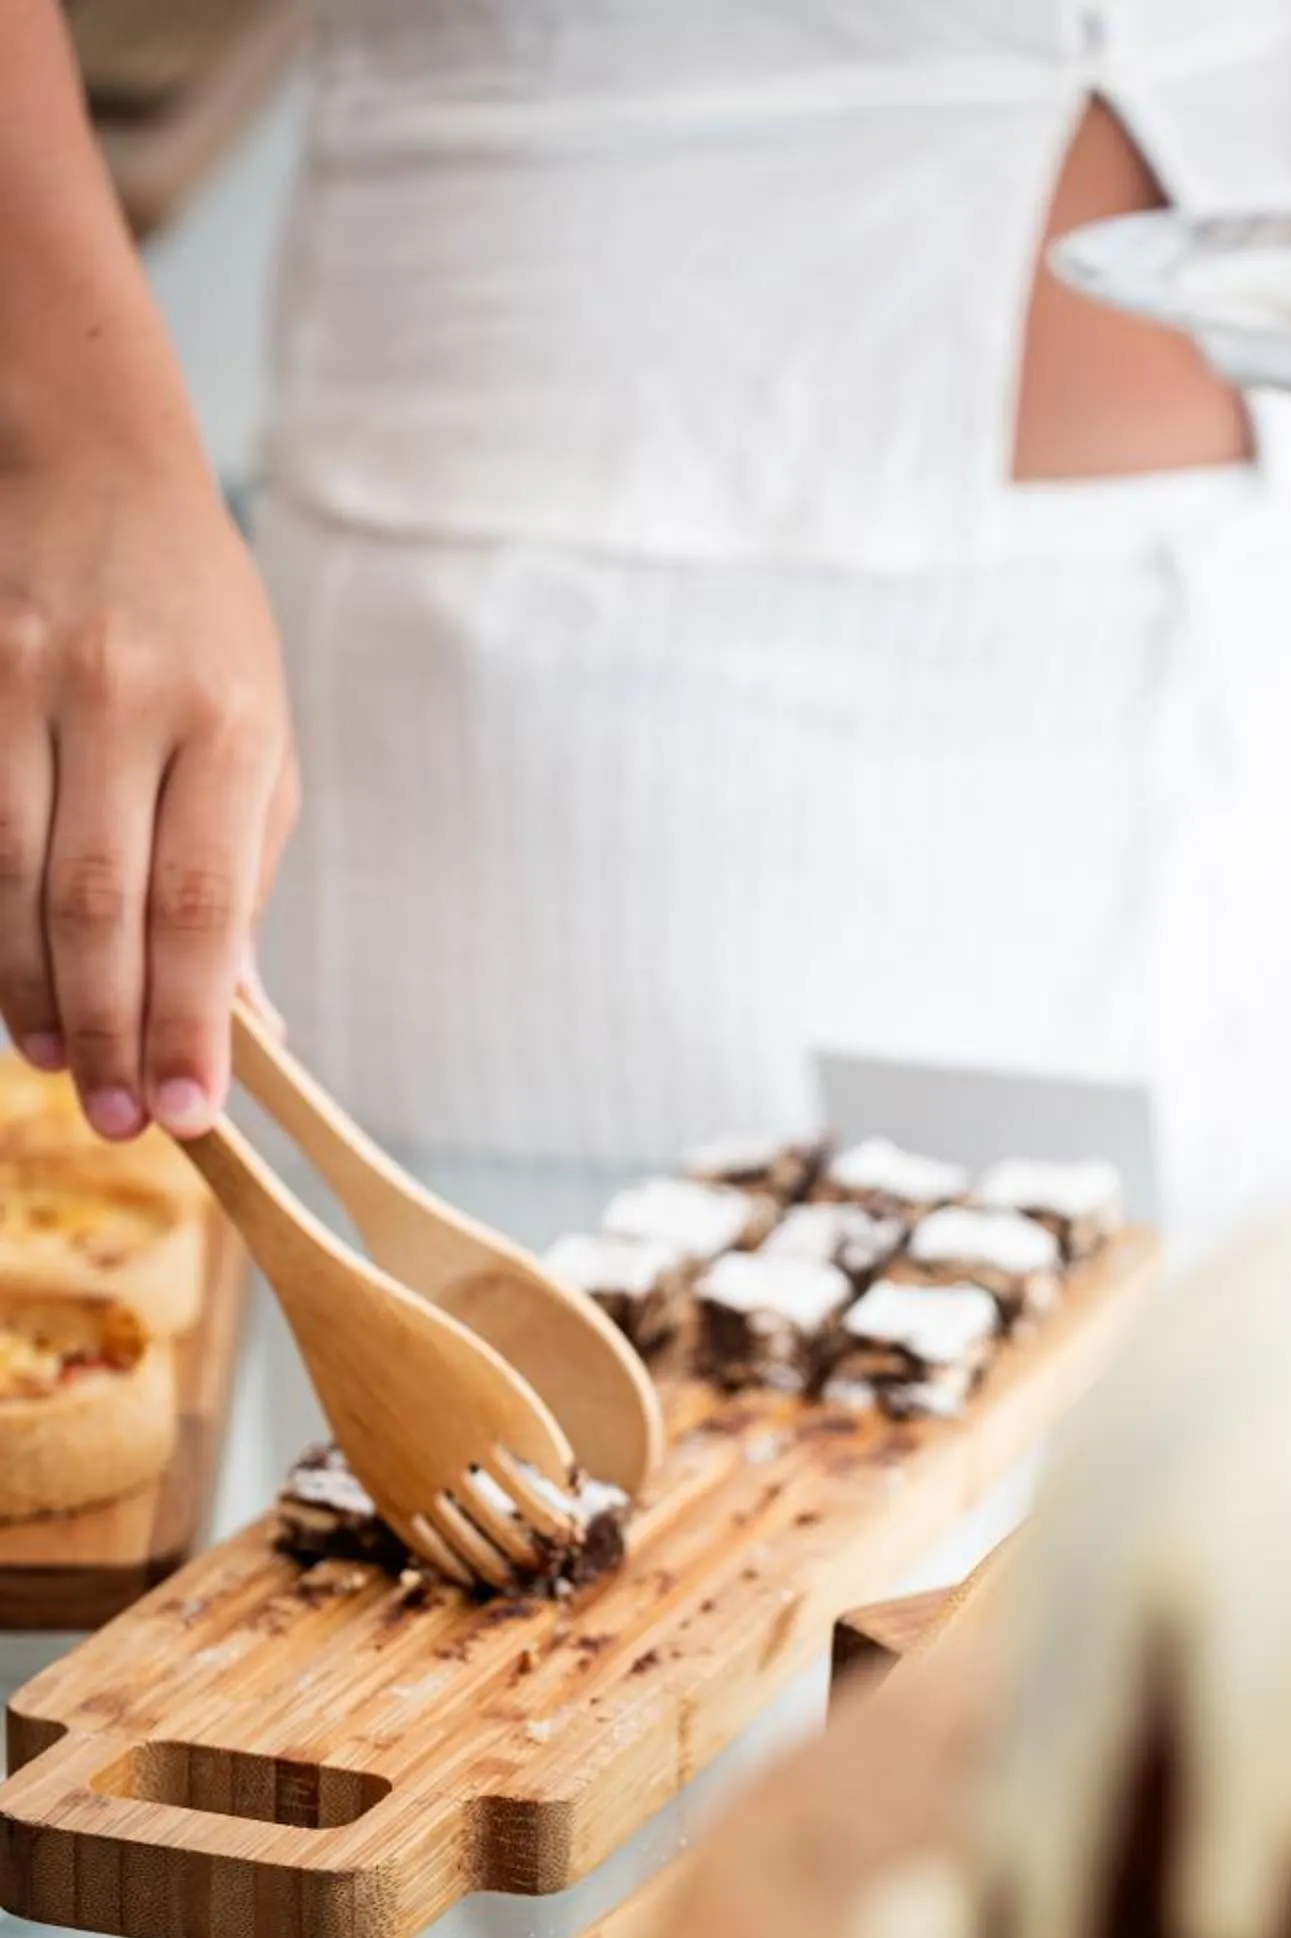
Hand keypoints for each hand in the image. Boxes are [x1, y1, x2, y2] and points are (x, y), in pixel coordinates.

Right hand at [0, 430, 296, 1137]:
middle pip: (96, 904)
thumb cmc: (197, 623)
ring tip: (62, 1067)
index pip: (199, 905)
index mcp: (223, 720)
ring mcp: (18, 681)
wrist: (92, 457)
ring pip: (10, 876)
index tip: (194, 1111)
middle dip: (109, 1028)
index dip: (190, 1019)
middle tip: (123, 1119)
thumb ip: (240, 872)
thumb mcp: (259, 735)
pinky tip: (8, 989)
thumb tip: (240, 1016)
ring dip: (32, 993)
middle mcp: (118, 698)